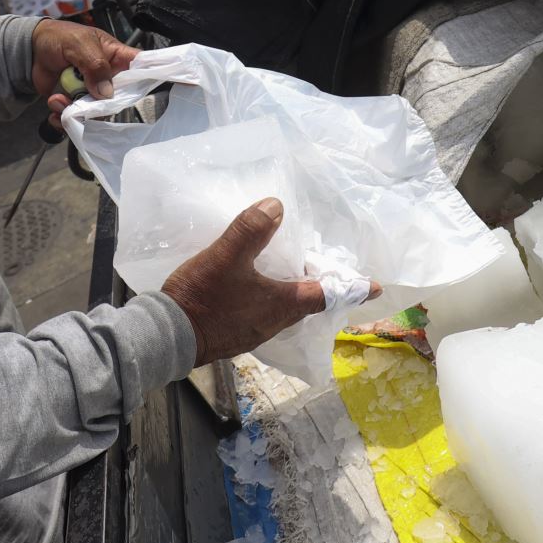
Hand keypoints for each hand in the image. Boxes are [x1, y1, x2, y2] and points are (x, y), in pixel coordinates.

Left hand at [31, 19, 136, 120]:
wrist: (32, 49)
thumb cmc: (59, 38)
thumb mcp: (79, 44)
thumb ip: (95, 65)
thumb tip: (106, 93)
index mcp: (116, 57)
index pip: (140, 67)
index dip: (147, 78)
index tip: (144, 90)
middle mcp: (108, 78)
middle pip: (118, 99)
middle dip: (100, 104)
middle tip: (82, 96)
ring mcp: (91, 93)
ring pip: (95, 113)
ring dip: (75, 111)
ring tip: (58, 99)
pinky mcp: (74, 103)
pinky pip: (75, 119)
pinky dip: (62, 117)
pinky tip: (53, 105)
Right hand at [161, 198, 379, 365]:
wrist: (166, 335)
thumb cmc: (203, 297)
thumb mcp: (227, 256)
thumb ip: (252, 230)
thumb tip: (277, 207)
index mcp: (283, 304)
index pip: (327, 294)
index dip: (351, 288)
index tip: (376, 286)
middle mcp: (275, 322)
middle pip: (308, 303)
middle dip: (319, 285)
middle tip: (322, 267)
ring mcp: (254, 331)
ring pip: (285, 309)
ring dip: (292, 291)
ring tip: (289, 270)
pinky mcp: (236, 334)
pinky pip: (264, 313)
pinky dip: (270, 298)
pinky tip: (255, 285)